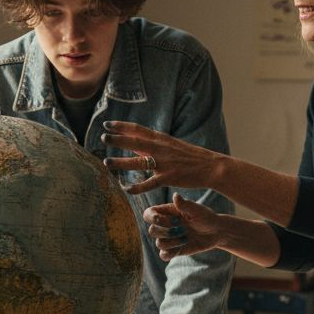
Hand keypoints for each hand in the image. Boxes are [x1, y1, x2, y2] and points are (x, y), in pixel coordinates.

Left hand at [101, 120, 221, 194]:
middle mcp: (161, 149)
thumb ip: (152, 146)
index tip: (107, 124)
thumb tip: (133, 146)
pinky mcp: (169, 177)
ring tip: (106, 162)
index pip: (138, 129)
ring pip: (139, 162)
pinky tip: (126, 189)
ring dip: (121, 162)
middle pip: (135, 142)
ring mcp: (164, 163)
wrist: (211, 167)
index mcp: (162, 139)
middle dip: (118, 139)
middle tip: (103, 137)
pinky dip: (137, 187)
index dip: (122, 126)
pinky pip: (149, 183)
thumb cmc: (191, 157)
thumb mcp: (171, 146)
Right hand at [144, 194, 224, 260]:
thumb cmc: (206, 217)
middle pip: (152, 231)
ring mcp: (168, 238)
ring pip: (159, 244)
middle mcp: (165, 226)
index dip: (152, 218)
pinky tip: (182, 247)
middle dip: (166, 232)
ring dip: (173, 242)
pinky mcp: (174, 250)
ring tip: (186, 238)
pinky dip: (171, 253)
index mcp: (167, 212)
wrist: (216, 232)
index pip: (148, 214)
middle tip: (182, 228)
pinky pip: (163, 255)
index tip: (166, 219)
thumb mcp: (197, 210)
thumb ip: (185, 205)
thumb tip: (175, 195)